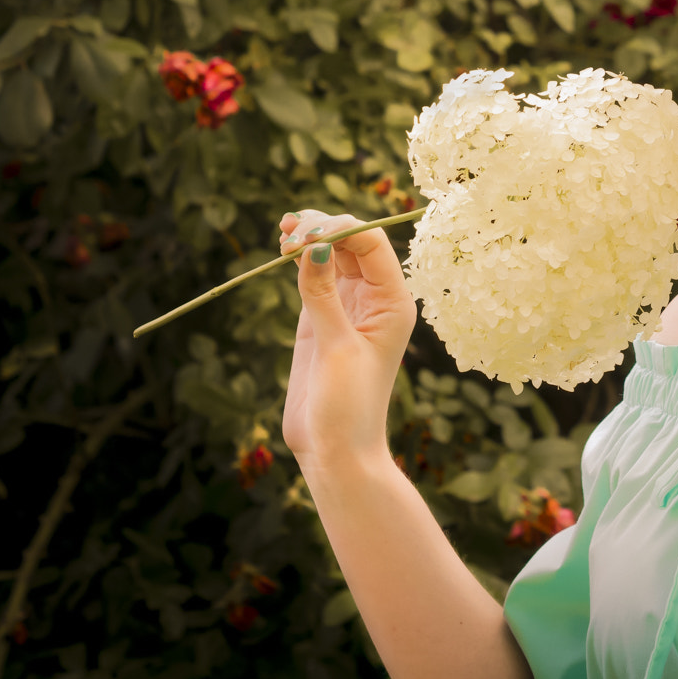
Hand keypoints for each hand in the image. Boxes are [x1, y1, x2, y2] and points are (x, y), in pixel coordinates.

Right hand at [278, 210, 416, 476]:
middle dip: (323, 228)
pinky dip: (302, 259)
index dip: (340, 229)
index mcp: (393, 303)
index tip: (305, 234)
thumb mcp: (336, 347)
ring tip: (284, 230)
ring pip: (333, 255)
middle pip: (353, 243)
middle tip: (288, 232)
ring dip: (310, 237)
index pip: (372, 246)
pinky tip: (285, 246)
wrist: (336, 449)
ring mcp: (349, 306)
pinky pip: (316, 276)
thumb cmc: (349, 406)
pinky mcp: (322, 318)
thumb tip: (314, 245)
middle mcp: (376, 299)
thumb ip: (323, 296)